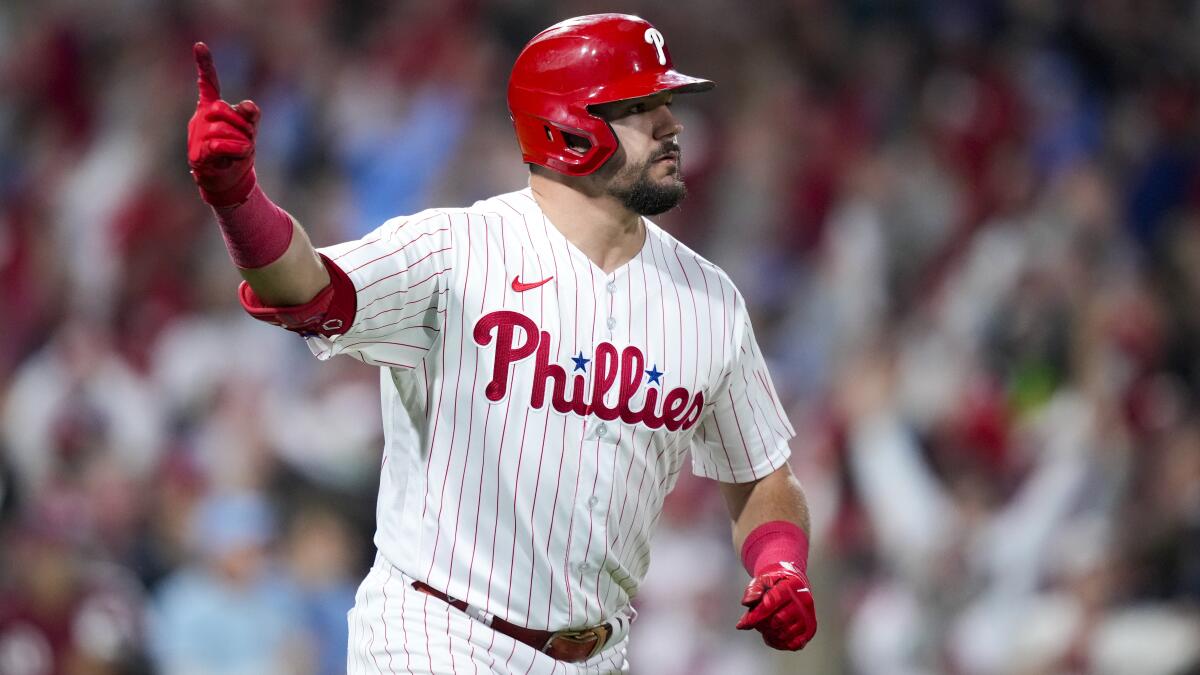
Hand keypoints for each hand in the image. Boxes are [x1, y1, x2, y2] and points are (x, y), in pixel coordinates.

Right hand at [187, 42, 259, 206]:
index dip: (204, 65)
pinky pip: (220, 144)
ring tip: (241, 152)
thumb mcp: (250, 131)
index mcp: (211, 109)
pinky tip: (237, 156)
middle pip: (222, 110)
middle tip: (246, 139)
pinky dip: (236, 150)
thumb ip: (250, 115)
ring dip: (241, 142)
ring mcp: (197, 136)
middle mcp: (200, 119)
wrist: (230, 181)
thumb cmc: (238, 152)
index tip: (199, 45)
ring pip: (223, 129)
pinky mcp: (198, 153)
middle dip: (242, 125)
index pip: (209, 84)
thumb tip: (248, 105)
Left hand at [735, 561, 816, 650]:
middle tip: (755, 622)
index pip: (771, 604)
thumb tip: (747, 603)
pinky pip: (794, 644)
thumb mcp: (762, 580)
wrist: (793, 582)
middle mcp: (803, 601)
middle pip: (778, 620)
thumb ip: (753, 590)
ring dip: (770, 634)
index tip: (742, 624)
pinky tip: (772, 636)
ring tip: (764, 626)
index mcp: (791, 586)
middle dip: (762, 624)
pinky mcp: (810, 628)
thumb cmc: (775, 582)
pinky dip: (780, 644)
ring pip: (785, 633)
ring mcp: (808, 615)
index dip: (755, 616)